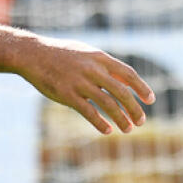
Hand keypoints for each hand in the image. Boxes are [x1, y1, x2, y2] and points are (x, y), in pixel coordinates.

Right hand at [18, 33, 154, 134]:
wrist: (32, 54)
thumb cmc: (61, 54)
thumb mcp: (86, 53)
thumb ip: (105, 65)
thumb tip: (126, 80)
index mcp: (99, 57)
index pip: (128, 73)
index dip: (141, 87)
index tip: (150, 100)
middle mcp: (92, 69)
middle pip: (121, 91)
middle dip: (134, 108)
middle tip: (141, 121)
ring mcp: (79, 82)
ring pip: (107, 104)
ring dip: (120, 118)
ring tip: (127, 129)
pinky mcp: (66, 94)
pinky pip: (88, 112)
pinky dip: (100, 123)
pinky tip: (107, 130)